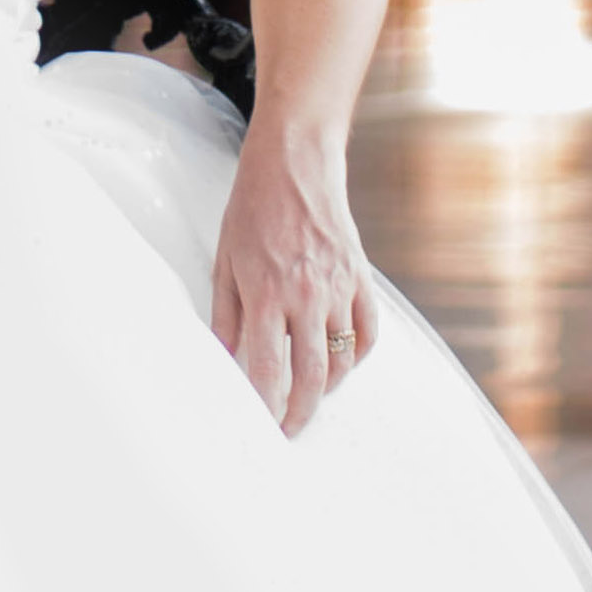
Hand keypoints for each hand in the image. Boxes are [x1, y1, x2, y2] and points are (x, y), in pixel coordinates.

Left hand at [211, 125, 378, 435]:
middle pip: (310, 375)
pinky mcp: (360, 276)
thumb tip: (223, 359)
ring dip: (326, 386)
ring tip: (310, 395)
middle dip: (299, 412)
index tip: (261, 426)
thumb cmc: (254, 208)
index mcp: (266, 292)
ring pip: (342, 358)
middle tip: (289, 429)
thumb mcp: (225, 260)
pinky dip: (358, 354)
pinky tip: (341, 360)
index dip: (265, 406)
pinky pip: (368, 331)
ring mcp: (338, 286)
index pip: (266, 369)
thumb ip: (227, 316)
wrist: (295, 162)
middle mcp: (306, 294)